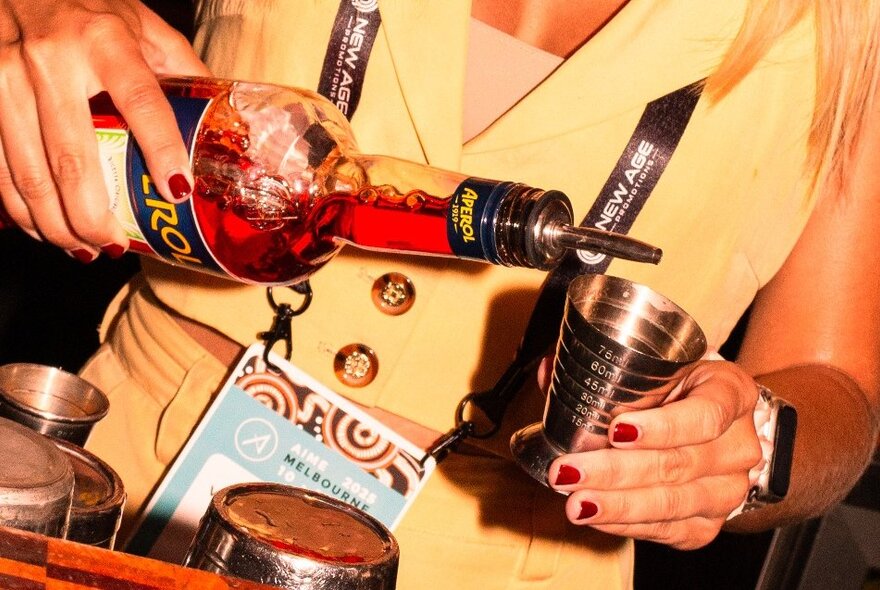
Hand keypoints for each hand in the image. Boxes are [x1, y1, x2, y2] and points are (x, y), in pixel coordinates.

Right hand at [0, 0, 209, 258]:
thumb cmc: (87, 7)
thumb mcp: (142, 24)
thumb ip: (180, 68)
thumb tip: (223, 123)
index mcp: (105, 40)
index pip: (141, 103)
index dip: (162, 151)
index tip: (177, 191)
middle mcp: (51, 59)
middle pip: (74, 159)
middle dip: (95, 217)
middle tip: (117, 247)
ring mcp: (6, 78)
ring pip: (31, 174)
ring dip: (58, 225)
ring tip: (86, 250)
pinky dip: (20, 210)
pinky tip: (43, 230)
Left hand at [545, 359, 762, 549]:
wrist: (716, 425)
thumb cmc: (677, 388)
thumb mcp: (657, 366)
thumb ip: (604, 366)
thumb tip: (548, 369)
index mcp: (730, 393)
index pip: (704, 415)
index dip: (661, 427)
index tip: (616, 430)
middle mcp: (738, 445)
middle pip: (678, 465)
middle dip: (615, 472)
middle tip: (568, 471)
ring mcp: (728, 489)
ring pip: (673, 503)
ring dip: (617, 506)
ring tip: (575, 503)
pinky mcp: (710, 523)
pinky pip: (669, 530)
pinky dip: (628, 524)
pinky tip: (596, 517)